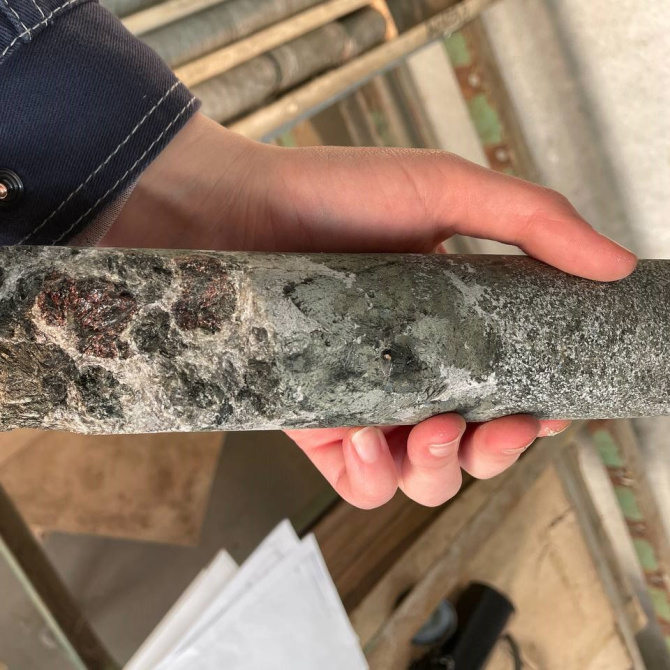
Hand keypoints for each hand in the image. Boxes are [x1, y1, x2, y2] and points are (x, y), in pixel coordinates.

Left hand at [104, 113, 636, 508]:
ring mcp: (366, 402)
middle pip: (475, 450)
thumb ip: (532, 221)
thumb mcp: (445, 191)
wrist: (238, 209)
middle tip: (490, 428)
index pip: (516, 389)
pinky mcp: (316, 423)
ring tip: (422, 432)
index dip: (541, 412)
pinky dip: (372, 478)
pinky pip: (357, 483)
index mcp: (456, 328)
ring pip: (421, 479)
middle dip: (494, 455)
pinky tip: (363, 439)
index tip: (547, 408)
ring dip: (439, 472)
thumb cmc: (336, 193)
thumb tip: (615, 264)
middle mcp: (415, 372)